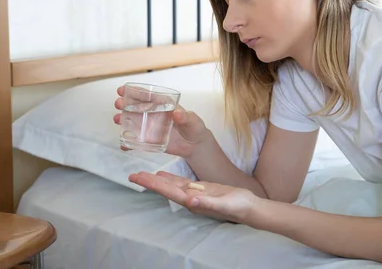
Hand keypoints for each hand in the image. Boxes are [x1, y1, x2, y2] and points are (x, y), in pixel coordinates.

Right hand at [113, 85, 211, 157]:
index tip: (123, 89)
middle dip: (125, 103)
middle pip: (136, 106)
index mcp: (163, 105)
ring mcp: (150, 127)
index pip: (148, 96)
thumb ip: (186, 117)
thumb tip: (177, 112)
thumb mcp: (193, 120)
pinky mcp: (150, 140)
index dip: (135, 92)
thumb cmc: (194, 127)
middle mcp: (154, 114)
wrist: (194, 145)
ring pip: (133, 121)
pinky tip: (123, 145)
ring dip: (123, 119)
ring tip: (117, 119)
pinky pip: (136, 141)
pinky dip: (129, 143)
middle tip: (119, 103)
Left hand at [129, 171, 257, 222]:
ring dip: (157, 179)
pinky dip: (170, 178)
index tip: (138, 178)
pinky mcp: (201, 188)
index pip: (168, 191)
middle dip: (149, 181)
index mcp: (193, 201)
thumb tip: (191, 200)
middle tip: (132, 175)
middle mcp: (190, 198)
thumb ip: (208, 203)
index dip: (152, 185)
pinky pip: (181, 182)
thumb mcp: (224, 204)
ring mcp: (194, 193)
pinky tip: (162, 174)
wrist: (248, 207)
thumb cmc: (238, 206)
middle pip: (165, 188)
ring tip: (142, 174)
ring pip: (171, 184)